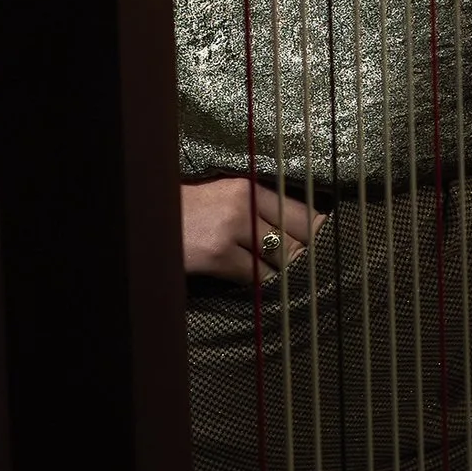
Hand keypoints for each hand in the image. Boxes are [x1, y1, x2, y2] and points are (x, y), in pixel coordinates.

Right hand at [181, 174, 323, 284]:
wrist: (145, 217)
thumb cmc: (188, 211)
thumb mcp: (224, 198)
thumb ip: (259, 211)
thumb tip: (302, 231)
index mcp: (248, 186)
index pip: (301, 211)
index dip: (317, 233)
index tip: (325, 247)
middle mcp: (244, 204)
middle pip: (296, 238)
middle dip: (303, 258)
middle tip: (308, 270)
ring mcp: (230, 229)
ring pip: (279, 260)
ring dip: (281, 273)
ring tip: (279, 277)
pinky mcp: (217, 254)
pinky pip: (255, 278)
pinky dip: (258, 284)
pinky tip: (250, 281)